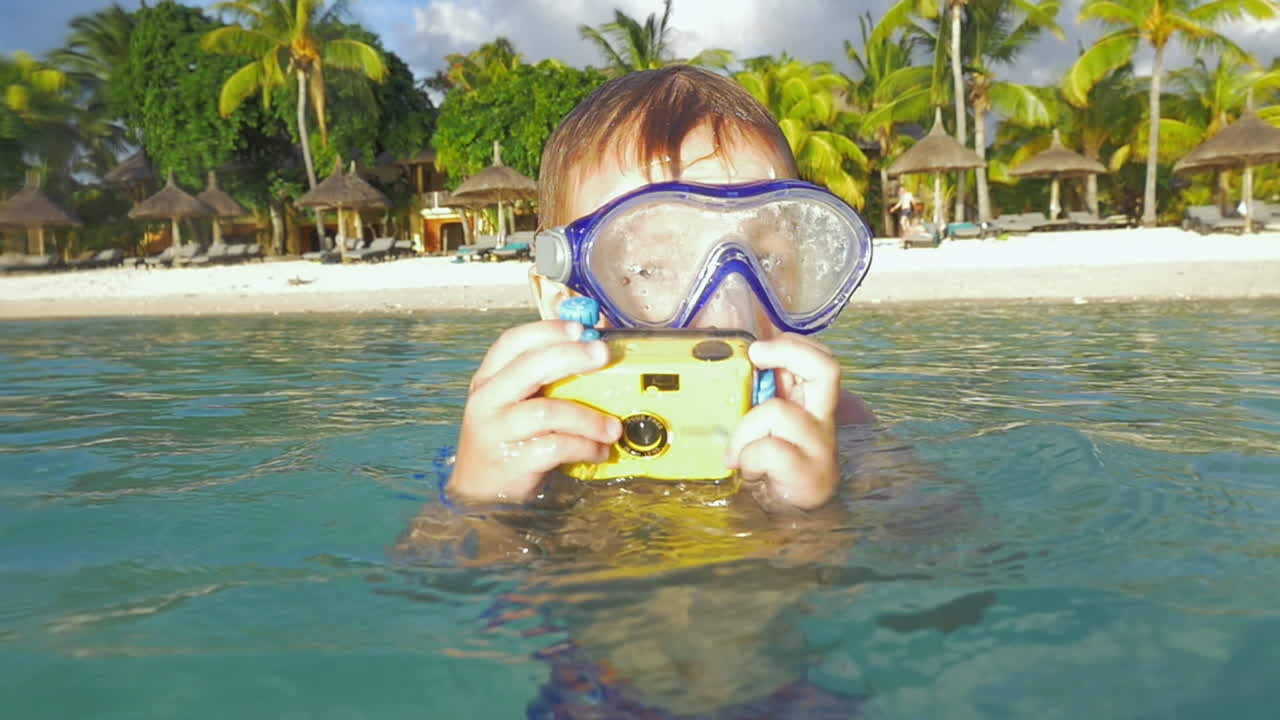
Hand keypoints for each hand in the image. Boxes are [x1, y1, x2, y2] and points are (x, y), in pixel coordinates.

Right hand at [449, 319, 621, 504]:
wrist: (480, 492)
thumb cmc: (507, 440)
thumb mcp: (514, 404)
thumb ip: (542, 379)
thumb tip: (591, 351)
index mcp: (488, 379)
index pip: (513, 342)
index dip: (547, 330)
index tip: (580, 328)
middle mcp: (487, 400)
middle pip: (529, 366)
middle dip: (571, 356)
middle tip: (604, 355)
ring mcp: (496, 431)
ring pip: (547, 411)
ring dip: (588, 417)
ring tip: (613, 428)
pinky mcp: (512, 461)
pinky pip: (556, 447)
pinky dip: (585, 447)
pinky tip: (598, 450)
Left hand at [724, 334, 841, 510]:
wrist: (785, 519)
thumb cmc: (768, 469)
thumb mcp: (760, 426)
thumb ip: (755, 397)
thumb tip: (732, 361)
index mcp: (810, 404)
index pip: (819, 358)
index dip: (791, 344)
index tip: (757, 348)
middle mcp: (821, 420)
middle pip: (826, 368)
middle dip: (788, 351)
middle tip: (755, 355)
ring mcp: (820, 446)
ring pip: (779, 411)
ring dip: (745, 430)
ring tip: (737, 452)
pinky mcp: (811, 473)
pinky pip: (769, 449)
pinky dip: (748, 457)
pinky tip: (747, 470)